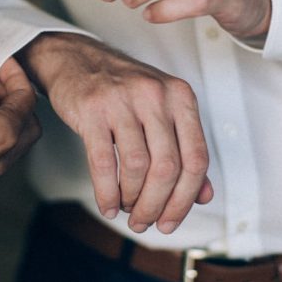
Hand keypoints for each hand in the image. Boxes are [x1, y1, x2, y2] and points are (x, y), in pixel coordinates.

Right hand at [17, 32, 212, 233]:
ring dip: (133, 199)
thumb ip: (184, 149)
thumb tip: (204, 195)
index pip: (196, 158)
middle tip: (145, 221)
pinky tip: (108, 203)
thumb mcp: (161, 110)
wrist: (77, 60)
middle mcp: (155, 95)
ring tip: (126, 209)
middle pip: (168, 167)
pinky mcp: (92, 110)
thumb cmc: (122, 89)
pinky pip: (104, 162)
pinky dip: (107, 192)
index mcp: (180, 96)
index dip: (186, 198)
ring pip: (138, 167)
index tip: (171, 220)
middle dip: (157, 205)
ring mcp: (122, 101)